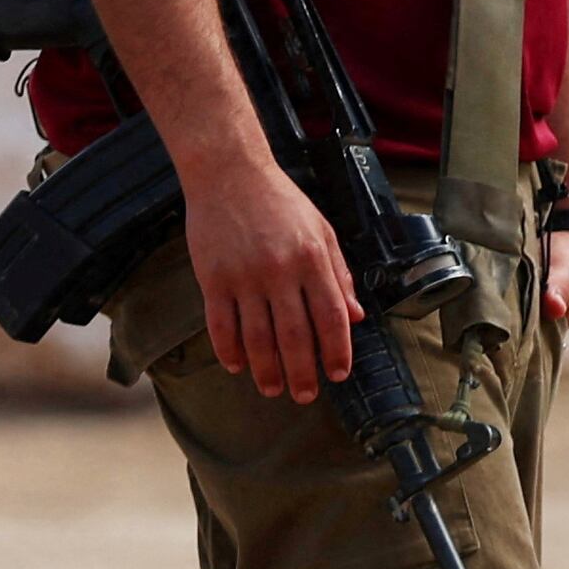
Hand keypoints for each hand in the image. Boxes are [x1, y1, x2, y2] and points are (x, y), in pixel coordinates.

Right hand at [185, 145, 357, 405]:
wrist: (229, 173)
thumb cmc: (279, 201)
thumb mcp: (321, 230)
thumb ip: (339, 274)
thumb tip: (356, 316)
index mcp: (312, 258)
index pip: (331, 317)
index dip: (337, 351)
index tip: (338, 373)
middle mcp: (280, 270)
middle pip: (295, 336)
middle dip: (303, 373)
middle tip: (305, 395)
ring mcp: (244, 276)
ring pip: (258, 338)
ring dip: (266, 370)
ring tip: (272, 388)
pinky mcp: (213, 278)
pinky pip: (221, 325)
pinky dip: (229, 351)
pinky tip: (237, 365)